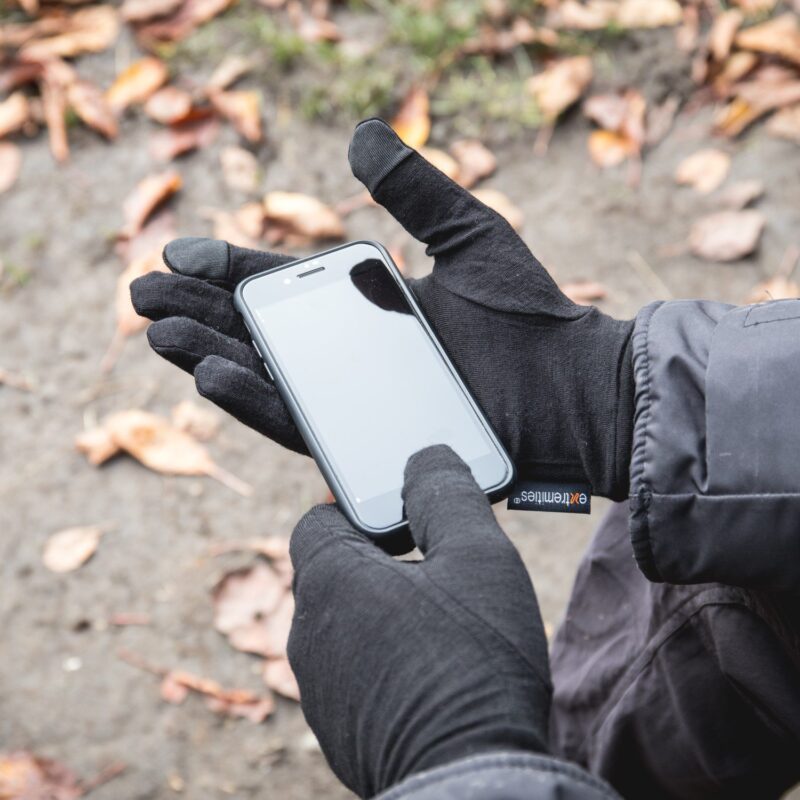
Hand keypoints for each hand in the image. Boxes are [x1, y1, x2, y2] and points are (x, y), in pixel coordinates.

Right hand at [131, 119, 633, 497]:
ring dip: (207, 355)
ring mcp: (354, 399)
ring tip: (159, 335)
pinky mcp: (366, 438)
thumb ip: (414, 189)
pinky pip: (299, 422)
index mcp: (361, 307)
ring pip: (266, 379)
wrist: (565, 385)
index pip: (279, 285)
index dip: (225, 270)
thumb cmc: (526, 315)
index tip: (176, 254)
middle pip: (257, 333)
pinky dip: (254, 401)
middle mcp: (348, 355)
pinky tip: (211, 376)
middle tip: (141, 297)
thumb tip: (359, 131)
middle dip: (197, 314)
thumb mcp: (468, 235)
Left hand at [287, 445, 550, 797]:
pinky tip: (433, 669)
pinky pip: (355, 671)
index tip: (400, 510)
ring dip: (383, 610)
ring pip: (344, 624)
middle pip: (333, 571)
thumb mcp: (476, 556)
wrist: (471, 783)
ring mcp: (319, 690)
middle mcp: (307, 635)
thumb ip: (446, 494)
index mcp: (329, 582)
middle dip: (378, 558)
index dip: (357, 505)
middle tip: (435, 564)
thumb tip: (426, 455)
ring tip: (441, 620)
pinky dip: (384, 657)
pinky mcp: (339, 731)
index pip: (318, 519)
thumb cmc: (473, 662)